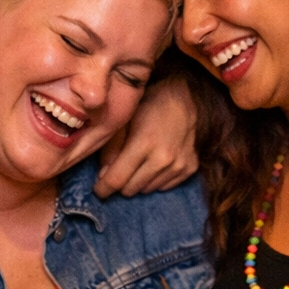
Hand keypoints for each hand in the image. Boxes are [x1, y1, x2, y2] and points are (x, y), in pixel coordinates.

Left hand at [94, 75, 197, 197]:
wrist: (183, 98)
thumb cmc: (148, 106)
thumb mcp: (123, 121)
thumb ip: (110, 149)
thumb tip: (103, 176)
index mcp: (143, 144)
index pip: (117, 179)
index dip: (103, 188)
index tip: (98, 190)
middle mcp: (163, 159)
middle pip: (130, 189)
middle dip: (121, 182)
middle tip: (120, 168)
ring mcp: (179, 165)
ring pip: (147, 190)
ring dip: (139, 180)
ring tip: (141, 161)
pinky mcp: (190, 168)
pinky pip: (164, 187)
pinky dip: (156, 179)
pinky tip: (156, 162)